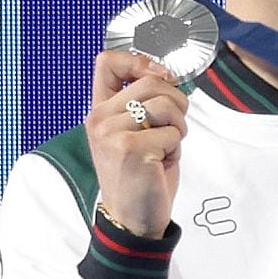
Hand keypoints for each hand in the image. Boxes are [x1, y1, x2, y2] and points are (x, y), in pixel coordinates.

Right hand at [85, 51, 188, 238]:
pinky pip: (172, 132)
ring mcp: (111, 132)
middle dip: (177, 102)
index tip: (161, 77)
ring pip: (165, 104)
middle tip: (172, 127)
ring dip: (178, 126)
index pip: (107, 62)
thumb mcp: (138, 132)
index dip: (141, 62)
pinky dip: (176, 147)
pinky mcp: (129, 148)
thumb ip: (143, 103)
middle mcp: (99, 118)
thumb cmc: (142, 173)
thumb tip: (166, 74)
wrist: (133, 217)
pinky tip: (160, 162)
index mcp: (100, 111)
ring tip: (165, 146)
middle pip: (151, 82)